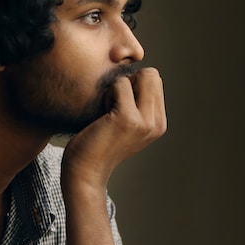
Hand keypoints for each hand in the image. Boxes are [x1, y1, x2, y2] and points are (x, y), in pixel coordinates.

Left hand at [62, 67, 166, 188]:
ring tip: (107, 113)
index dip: (134, 85)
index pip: (155, 81)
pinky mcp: (128, 118)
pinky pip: (120, 84)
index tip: (119, 106)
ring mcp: (145, 121)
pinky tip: (101, 116)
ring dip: (117, 89)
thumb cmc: (97, 143)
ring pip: (137, 76)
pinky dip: (107, 94)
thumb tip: (135, 72)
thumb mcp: (125, 123)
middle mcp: (157, 123)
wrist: (85, 171)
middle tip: (113, 106)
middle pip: (151, 74)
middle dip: (129, 82)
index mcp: (158, 123)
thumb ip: (137, 103)